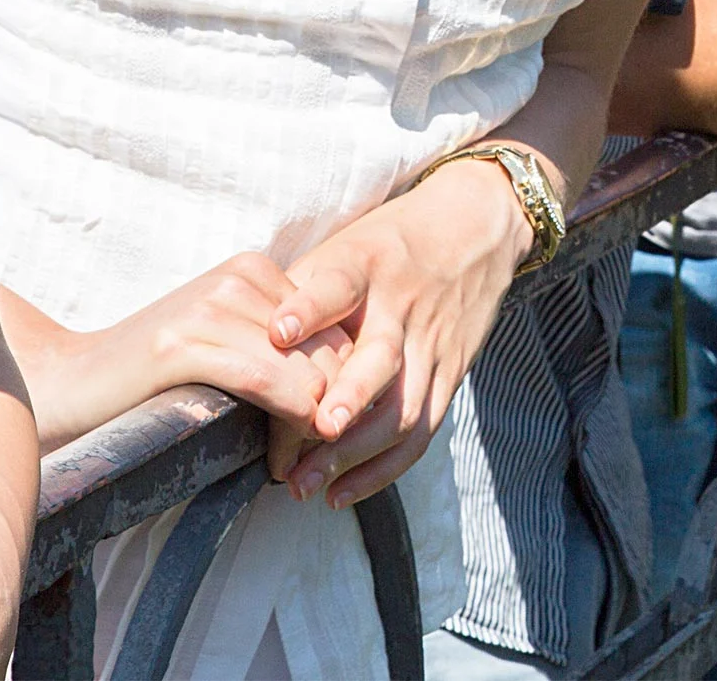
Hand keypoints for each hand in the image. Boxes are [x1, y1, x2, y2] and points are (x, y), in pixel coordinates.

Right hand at [25, 254, 348, 450]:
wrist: (69, 385)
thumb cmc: (156, 377)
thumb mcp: (228, 348)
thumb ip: (283, 352)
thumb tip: (350, 390)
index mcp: (256, 271)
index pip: (337, 329)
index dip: (342, 387)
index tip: (327, 434)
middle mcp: (239, 277)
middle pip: (329, 349)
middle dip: (333, 410)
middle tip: (313, 460)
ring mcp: (210, 305)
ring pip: (306, 372)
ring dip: (310, 430)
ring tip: (292, 466)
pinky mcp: (183, 343)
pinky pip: (267, 384)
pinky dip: (286, 427)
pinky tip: (277, 460)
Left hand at [266, 155, 536, 508]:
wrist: (476, 225)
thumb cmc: (390, 242)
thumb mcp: (346, 245)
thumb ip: (301, 291)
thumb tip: (240, 341)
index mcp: (366, 266)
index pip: (338, 285)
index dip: (308, 309)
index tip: (276, 333)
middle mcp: (401, 307)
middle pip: (379, 359)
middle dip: (347, 400)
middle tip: (312, 431)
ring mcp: (430, 343)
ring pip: (402, 407)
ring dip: (355, 453)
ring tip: (307, 484)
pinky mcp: (451, 372)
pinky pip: (422, 429)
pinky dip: (383, 467)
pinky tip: (343, 491)